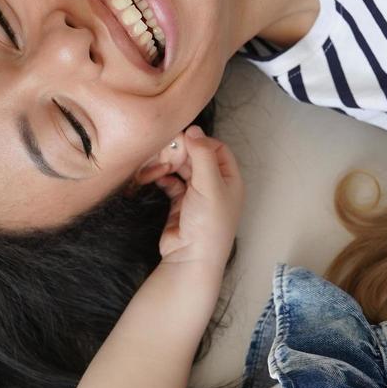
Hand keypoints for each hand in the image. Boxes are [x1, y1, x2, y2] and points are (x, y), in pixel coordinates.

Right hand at [154, 126, 243, 269]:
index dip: (200, 141)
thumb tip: (194, 129)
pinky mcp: (181, 205)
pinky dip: (164, 178)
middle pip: (198, 157)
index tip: (183, 139)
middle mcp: (216, 186)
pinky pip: (172, 184)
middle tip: (166, 151)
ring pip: (183, 169)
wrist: (192, 258)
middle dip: (181, 153)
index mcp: (230, 180)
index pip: (217, 149)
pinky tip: (156, 177)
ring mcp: (198, 196)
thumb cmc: (208, 224)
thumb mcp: (210, 184)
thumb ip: (202, 154)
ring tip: (158, 164)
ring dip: (170, 164)